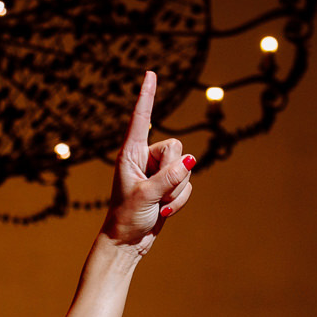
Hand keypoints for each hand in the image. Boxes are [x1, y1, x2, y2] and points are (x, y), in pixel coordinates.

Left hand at [101, 71, 195, 252]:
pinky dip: (179, 201)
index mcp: (130, 154)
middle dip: (172, 173)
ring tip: (157, 205)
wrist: (127, 242)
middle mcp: (145, 158)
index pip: (141, 119)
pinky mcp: (169, 186)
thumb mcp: (145, 196)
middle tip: (155, 193)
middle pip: (176, 147)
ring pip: (185, 169)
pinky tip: (163, 212)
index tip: (150, 73)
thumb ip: (168, 178)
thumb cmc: (126, 217)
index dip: (147, 96)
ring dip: (176, 192)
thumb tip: (190, 161)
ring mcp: (158, 172)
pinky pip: (187, 186)